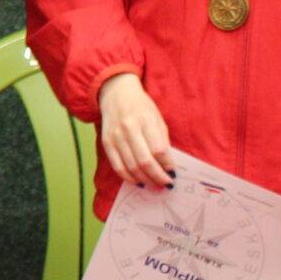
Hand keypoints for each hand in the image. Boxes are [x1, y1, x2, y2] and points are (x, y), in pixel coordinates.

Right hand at [95, 73, 175, 189]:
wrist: (115, 94)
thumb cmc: (141, 106)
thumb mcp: (157, 118)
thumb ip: (162, 139)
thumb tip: (167, 164)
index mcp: (145, 121)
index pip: (158, 149)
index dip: (167, 165)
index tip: (174, 174)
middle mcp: (128, 129)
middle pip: (145, 161)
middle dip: (158, 177)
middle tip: (166, 184)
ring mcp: (115, 137)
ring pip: (131, 166)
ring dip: (145, 180)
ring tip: (155, 185)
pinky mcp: (106, 143)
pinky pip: (117, 165)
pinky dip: (128, 177)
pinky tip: (138, 181)